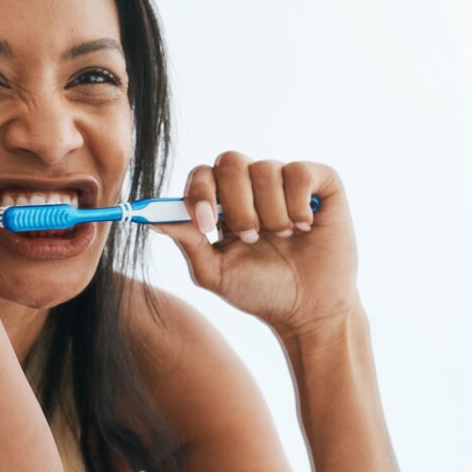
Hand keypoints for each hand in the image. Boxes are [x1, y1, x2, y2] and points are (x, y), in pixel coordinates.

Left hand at [151, 153, 359, 338]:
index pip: (202, 174)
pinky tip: (304, 227)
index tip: (207, 223)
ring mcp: (286, 182)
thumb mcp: (215, 273)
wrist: (309, 310)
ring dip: (271, 213)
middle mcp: (253, 186)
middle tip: (251, 237)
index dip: (200, 191)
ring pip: (265, 169)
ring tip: (283, 239)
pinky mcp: (320, 183)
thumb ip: (187, 243)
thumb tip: (151, 220)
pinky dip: (298, 203)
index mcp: (224, 204)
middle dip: (237, 204)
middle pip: (230, 161)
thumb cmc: (262, 292)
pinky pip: (299, 171)